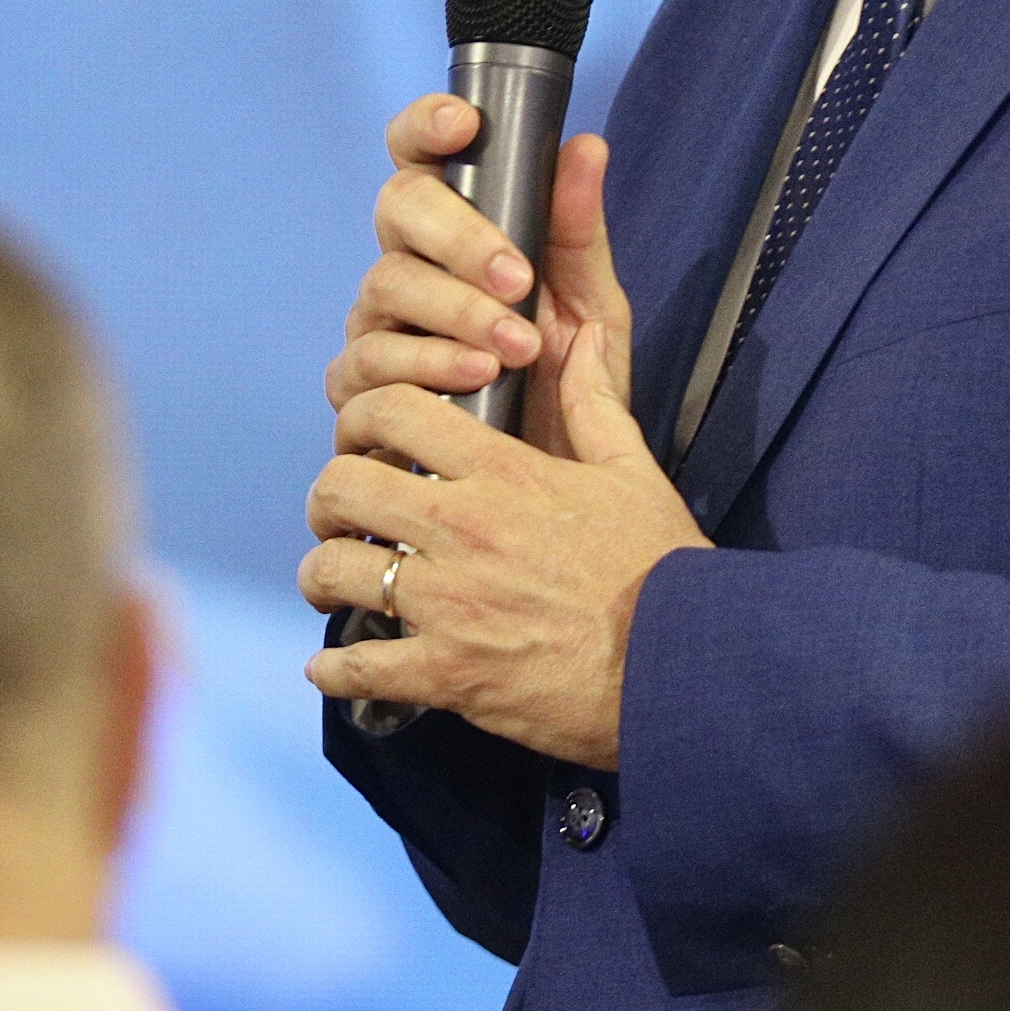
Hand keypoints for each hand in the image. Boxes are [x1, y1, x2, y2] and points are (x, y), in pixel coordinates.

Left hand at [299, 307, 703, 768]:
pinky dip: (337, 669)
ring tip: (333, 582)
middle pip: (343, 485)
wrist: (685, 666)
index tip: (360, 438)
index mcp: (503, 472)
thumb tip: (583, 338)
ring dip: (324, 576)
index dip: (361, 416)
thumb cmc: (664, 570)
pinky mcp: (449, 672)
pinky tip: (333, 667)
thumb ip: (594, 402)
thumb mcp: (633, 472)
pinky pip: (360, 667)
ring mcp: (450, 603)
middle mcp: (464, 529)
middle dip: (328, 499)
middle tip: (338, 515)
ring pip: (334, 570)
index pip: (393, 410)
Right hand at [326, 107, 645, 461]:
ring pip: (383, 285)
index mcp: (455, 232)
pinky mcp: (361, 391)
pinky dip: (424, 369)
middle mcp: (407, 267)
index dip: (425, 126)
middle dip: (459, 240)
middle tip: (518, 280)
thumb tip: (586, 146)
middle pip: (397, 210)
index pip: (419, 157)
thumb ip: (580, 232)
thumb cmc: (567, 386)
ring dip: (454, 313)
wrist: (551, 485)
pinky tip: (473, 381)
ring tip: (514, 349)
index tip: (463, 125)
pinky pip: (367, 362)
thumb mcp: (593, 308)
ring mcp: (377, 324)